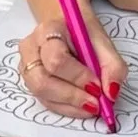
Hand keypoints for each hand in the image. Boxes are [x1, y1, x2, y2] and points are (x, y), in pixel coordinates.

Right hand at [16, 2, 127, 119]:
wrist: (68, 28)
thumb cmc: (83, 34)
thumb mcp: (103, 43)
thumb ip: (112, 66)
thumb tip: (110, 93)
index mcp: (48, 31)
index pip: (56, 59)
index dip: (77, 77)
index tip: (97, 86)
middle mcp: (31, 49)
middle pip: (42, 81)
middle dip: (71, 96)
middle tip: (95, 103)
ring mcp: (26, 67)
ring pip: (41, 94)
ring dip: (69, 105)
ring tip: (90, 107)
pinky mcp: (29, 82)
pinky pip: (45, 101)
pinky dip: (66, 108)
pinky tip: (81, 107)